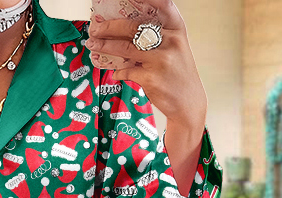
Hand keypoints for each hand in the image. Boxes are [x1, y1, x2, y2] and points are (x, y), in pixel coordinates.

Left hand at [86, 0, 206, 127]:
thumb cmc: (178, 73)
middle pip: (133, 27)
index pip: (162, 5)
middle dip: (110, 27)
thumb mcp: (174, 48)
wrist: (189, 102)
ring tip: (93, 44)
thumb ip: (156, 37)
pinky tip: (115, 72)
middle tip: (95, 28)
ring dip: (105, 45)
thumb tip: (123, 31)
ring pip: (125, 47)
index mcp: (176, 29)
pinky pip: (127, 71)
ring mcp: (161, 59)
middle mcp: (170, 41)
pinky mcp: (151, 78)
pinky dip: (118, 71)